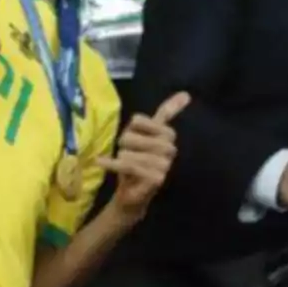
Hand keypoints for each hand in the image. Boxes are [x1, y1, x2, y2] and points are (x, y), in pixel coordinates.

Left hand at [102, 92, 190, 222]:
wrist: (132, 193)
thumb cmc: (137, 160)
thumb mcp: (146, 135)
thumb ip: (165, 113)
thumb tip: (186, 93)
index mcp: (168, 135)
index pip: (142, 121)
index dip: (132, 128)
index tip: (133, 134)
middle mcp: (170, 149)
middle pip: (135, 137)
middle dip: (125, 142)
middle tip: (124, 151)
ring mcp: (165, 165)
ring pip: (132, 153)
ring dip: (120, 156)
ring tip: (119, 160)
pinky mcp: (157, 179)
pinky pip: (130, 166)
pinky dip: (112, 164)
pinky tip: (101, 162)